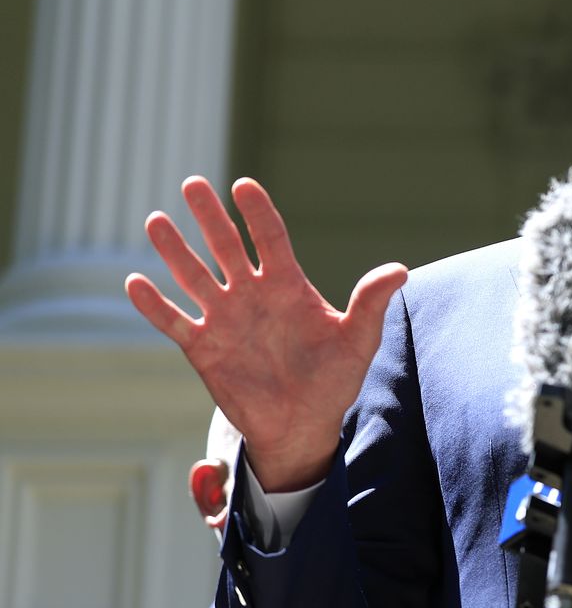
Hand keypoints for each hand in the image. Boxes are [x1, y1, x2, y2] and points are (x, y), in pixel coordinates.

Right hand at [126, 177, 406, 490]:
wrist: (304, 423)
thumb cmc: (334, 378)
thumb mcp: (358, 339)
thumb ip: (371, 302)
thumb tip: (399, 270)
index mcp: (288, 286)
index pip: (271, 239)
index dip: (258, 213)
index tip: (244, 186)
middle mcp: (252, 295)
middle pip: (227, 248)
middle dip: (210, 217)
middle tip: (193, 184)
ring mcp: (225, 319)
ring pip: (194, 277)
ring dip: (174, 251)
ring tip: (156, 220)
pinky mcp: (204, 348)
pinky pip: (174, 323)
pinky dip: (154, 305)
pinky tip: (135, 281)